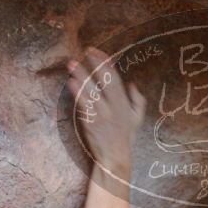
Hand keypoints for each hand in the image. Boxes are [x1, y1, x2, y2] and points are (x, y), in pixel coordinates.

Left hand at [66, 47, 146, 176]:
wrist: (115, 157)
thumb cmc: (125, 137)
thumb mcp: (137, 118)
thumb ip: (137, 100)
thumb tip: (131, 84)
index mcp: (124, 103)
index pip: (114, 78)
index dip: (104, 62)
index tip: (94, 51)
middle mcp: (113, 106)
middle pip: (103, 81)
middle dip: (92, 65)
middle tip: (81, 53)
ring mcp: (101, 114)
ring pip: (90, 91)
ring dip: (81, 76)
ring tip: (71, 64)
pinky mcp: (90, 122)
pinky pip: (83, 104)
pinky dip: (77, 93)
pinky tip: (71, 83)